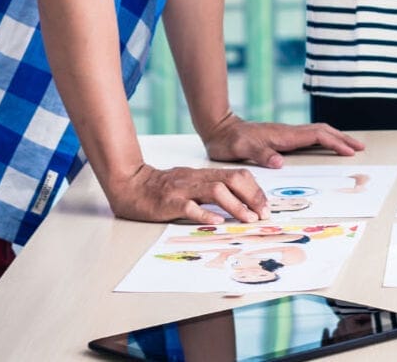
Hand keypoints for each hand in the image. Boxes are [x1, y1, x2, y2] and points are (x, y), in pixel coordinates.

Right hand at [103, 162, 267, 224]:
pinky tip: (217, 222)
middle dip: (252, 197)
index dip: (255, 190)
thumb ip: (211, 188)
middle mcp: (197, 179)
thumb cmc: (163, 187)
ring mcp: (183, 189)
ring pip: (215, 191)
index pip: (237, 176)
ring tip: (247, 219)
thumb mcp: (191, 182)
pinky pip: (189, 206)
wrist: (131, 184)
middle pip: (232, 180)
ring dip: (235, 206)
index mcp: (204, 174)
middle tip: (263, 214)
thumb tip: (239, 201)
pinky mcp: (169, 202)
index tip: (266, 206)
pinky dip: (205, 214)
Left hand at [204, 115, 364, 168]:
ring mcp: (287, 134)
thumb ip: (261, 155)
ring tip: (351, 146)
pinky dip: (324, 139)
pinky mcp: (283, 137)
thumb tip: (280, 162)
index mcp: (284, 135)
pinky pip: (310, 136)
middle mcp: (289, 132)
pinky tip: (327, 145)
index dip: (335, 143)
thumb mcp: (242, 149)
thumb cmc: (230, 141)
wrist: (220, 128)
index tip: (350, 152)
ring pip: (318, 132)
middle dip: (343, 138)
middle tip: (361, 147)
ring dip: (336, 138)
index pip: (317, 136)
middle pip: (323, 131)